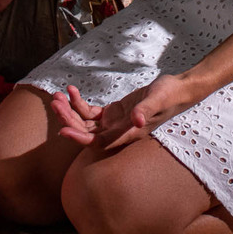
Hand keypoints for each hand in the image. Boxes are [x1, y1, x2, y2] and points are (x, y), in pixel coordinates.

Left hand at [51, 75, 199, 151]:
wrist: (177, 90)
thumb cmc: (169, 95)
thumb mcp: (158, 98)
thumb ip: (145, 110)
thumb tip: (135, 120)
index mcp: (127, 134)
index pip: (98, 142)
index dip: (79, 139)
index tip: (62, 130)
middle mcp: (118, 132)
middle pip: (86, 132)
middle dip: (68, 119)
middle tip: (55, 102)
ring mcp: (114, 123)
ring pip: (84, 123)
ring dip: (69, 111)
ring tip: (57, 95)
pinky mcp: (113, 113)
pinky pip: (90, 112)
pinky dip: (78, 103)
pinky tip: (71, 90)